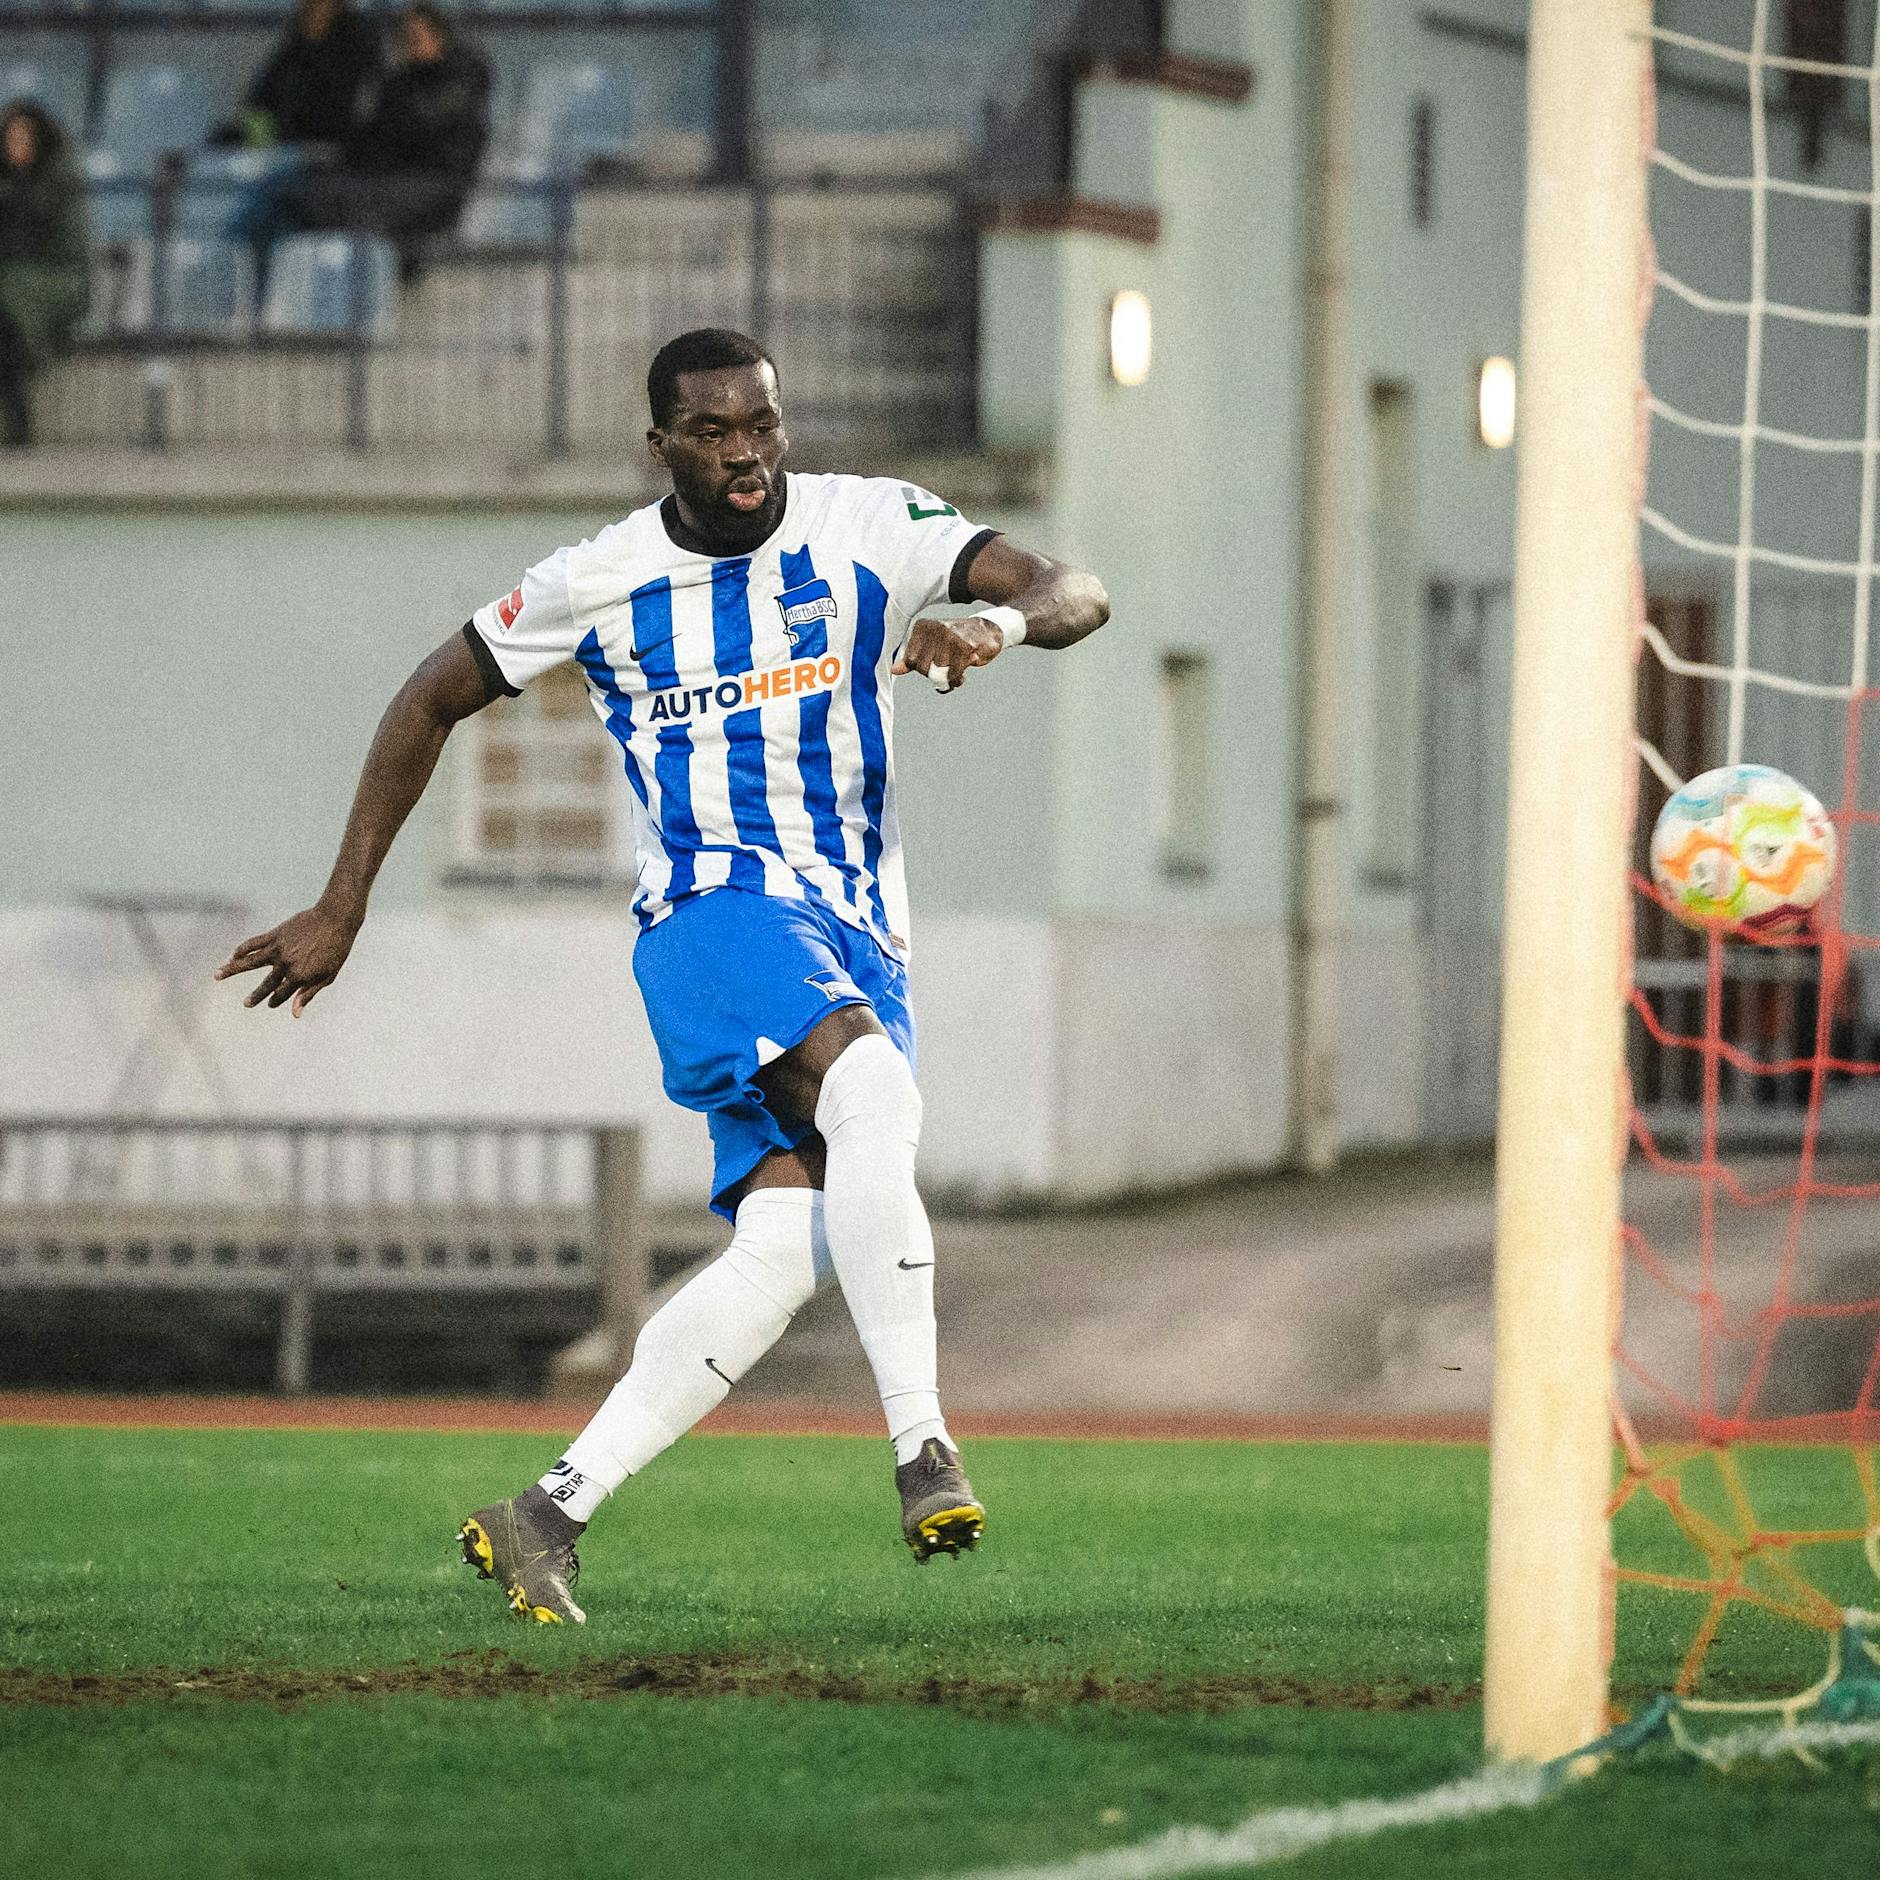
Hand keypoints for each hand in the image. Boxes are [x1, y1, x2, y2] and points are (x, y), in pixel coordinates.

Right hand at [214, 902, 360, 1015]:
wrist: (335, 918)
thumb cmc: (336, 949)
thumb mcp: (328, 975)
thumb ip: (309, 993)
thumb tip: (295, 1014)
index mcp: (300, 977)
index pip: (283, 994)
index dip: (276, 1000)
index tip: (271, 1003)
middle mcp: (286, 965)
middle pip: (266, 984)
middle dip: (256, 996)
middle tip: (247, 1004)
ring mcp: (278, 949)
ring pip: (249, 962)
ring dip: (232, 970)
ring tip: (217, 976)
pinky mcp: (275, 934)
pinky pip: (253, 943)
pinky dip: (241, 949)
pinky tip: (232, 955)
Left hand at [893, 614, 1005, 694]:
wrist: (987, 631)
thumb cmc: (955, 641)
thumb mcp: (931, 646)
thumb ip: (912, 658)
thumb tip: (894, 670)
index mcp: (922, 627)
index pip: (910, 660)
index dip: (921, 668)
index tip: (932, 664)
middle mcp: (935, 629)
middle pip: (923, 668)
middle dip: (934, 675)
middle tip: (945, 670)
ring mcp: (950, 637)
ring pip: (938, 673)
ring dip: (947, 679)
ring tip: (955, 671)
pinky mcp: (965, 647)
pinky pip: (953, 675)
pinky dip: (956, 681)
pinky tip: (961, 675)